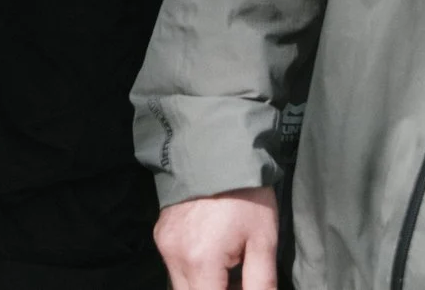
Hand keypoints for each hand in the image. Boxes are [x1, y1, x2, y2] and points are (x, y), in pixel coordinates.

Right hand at [154, 188, 278, 289]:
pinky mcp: (160, 234)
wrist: (218, 148)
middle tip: (241, 280)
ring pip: (181, 285)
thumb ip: (261, 284)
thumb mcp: (264, 242)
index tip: (244, 286)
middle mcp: (174, 257)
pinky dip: (194, 269)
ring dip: (205, 284)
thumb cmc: (247, 195)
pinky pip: (175, 266)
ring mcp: (163, 244)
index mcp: (200, 261)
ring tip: (231, 267)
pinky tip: (215, 253)